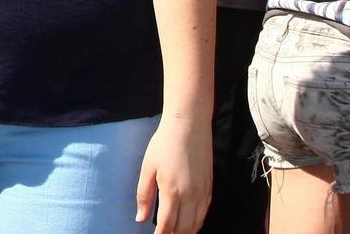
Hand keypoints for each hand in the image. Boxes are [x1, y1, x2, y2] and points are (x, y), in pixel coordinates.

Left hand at [136, 113, 211, 233]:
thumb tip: (140, 219)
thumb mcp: (147, 168)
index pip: (167, 226)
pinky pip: (204, 213)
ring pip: (196, 224)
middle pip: (183, 229)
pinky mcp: (210, 188)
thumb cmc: (164, 145)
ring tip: (176, 233)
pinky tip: (190, 225)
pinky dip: (197, 223)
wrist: (189, 125)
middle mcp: (190, 197)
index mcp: (172, 193)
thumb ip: (144, 195)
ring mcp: (203, 193)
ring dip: (186, 232)